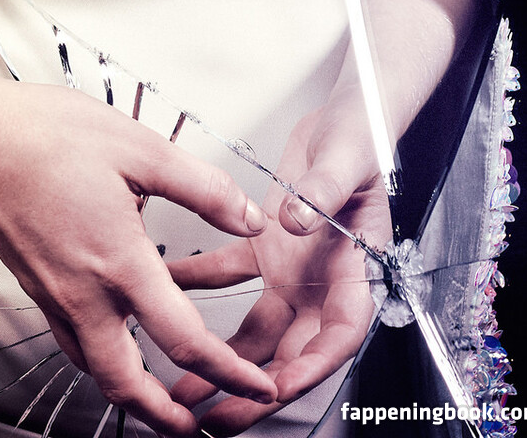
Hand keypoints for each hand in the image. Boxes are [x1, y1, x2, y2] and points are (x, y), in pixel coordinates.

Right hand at [0, 80, 277, 434]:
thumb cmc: (43, 134)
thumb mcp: (139, 148)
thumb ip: (202, 187)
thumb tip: (248, 216)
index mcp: (118, 263)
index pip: (185, 341)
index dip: (230, 373)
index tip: (259, 386)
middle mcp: (83, 292)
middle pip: (127, 384)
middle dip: (165, 418)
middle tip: (195, 425)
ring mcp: (52, 291)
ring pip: (93, 366)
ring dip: (131, 390)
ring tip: (156, 390)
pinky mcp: (32, 280)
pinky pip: (69, 337)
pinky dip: (97, 353)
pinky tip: (109, 330)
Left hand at [166, 95, 389, 432]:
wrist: (344, 119)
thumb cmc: (360, 141)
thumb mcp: (345, 164)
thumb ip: (322, 194)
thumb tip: (298, 222)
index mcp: (351, 271)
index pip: (338, 334)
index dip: (310, 367)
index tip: (275, 387)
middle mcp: (318, 282)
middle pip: (289, 349)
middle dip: (254, 388)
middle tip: (217, 416)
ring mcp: (289, 269)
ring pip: (255, 328)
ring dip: (220, 354)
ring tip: (183, 383)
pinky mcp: (263, 246)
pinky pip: (226, 271)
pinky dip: (196, 281)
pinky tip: (166, 286)